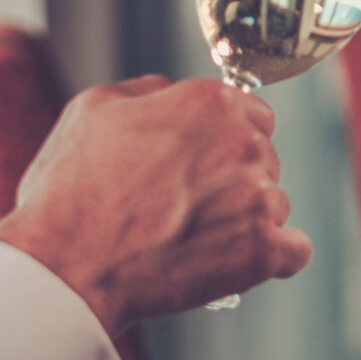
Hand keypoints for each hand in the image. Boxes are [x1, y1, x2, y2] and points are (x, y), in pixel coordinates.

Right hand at [0, 76, 312, 330]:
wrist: (66, 267)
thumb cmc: (71, 192)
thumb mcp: (93, 109)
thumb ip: (147, 92)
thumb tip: (171, 92)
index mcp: (209, 103)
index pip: (254, 114)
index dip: (228, 140)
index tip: (206, 163)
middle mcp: (243, 143)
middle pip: (266, 159)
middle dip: (236, 180)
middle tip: (189, 205)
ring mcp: (256, 199)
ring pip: (275, 205)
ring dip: (246, 221)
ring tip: (195, 238)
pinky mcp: (261, 252)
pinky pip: (293, 252)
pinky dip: (271, 258)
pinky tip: (238, 261)